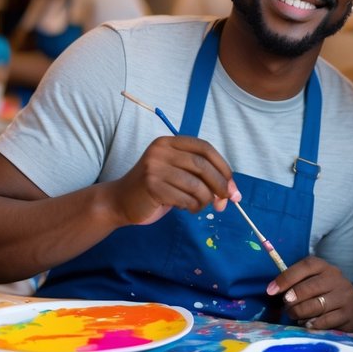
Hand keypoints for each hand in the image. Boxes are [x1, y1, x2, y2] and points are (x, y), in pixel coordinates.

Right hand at [107, 135, 239, 225]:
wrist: (120, 201)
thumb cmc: (154, 189)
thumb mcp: (177, 174)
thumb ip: (201, 177)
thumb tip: (232, 192)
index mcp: (170, 142)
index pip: (205, 148)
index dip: (222, 167)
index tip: (232, 185)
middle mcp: (161, 151)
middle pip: (202, 165)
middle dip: (220, 185)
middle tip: (225, 201)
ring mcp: (154, 167)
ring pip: (195, 184)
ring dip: (205, 200)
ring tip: (199, 206)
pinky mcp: (151, 186)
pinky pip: (184, 198)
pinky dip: (193, 207)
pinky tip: (187, 209)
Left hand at [268, 256, 352, 331]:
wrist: (351, 306)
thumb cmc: (322, 293)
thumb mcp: (309, 282)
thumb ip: (293, 283)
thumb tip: (271, 290)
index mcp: (323, 267)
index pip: (305, 266)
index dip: (286, 278)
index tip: (271, 291)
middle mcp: (336, 278)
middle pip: (310, 287)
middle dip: (293, 299)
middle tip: (287, 307)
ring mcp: (344, 296)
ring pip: (317, 305)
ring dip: (301, 313)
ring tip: (296, 316)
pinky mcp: (348, 313)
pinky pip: (326, 320)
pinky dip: (313, 324)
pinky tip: (308, 324)